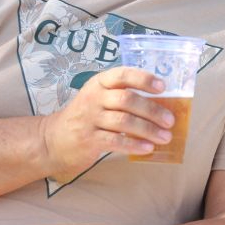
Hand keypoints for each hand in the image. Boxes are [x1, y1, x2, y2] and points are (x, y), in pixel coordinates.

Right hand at [39, 66, 175, 180]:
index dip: (144, 79)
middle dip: (152, 110)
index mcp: (100, 83)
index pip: (123, 75)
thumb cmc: (87, 116)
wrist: (54, 139)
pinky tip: (148, 148)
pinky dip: (134, 145)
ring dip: (148, 129)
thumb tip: (162, 105)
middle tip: (170, 121)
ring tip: (165, 137)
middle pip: (127, 100)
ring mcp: (89, 118)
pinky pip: (115, 141)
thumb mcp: (100, 98)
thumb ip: (123, 96)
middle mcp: (94, 97)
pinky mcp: (88, 139)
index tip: (163, 87)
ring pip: (123, 121)